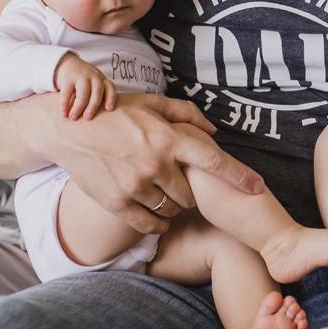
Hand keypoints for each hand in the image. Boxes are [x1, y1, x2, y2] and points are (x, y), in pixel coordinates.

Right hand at [41, 92, 264, 233]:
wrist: (69, 129)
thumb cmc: (114, 113)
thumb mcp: (151, 104)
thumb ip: (186, 115)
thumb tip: (214, 130)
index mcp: (167, 138)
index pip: (214, 161)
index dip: (239, 176)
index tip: (258, 188)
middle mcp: (154, 164)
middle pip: (192, 195)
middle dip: (192, 192)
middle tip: (178, 182)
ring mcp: (135, 186)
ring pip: (172, 210)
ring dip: (174, 206)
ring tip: (162, 191)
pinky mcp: (117, 202)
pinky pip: (150, 224)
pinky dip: (156, 221)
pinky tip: (154, 211)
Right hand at [54, 53, 117, 119]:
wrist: (67, 63)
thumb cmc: (84, 80)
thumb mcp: (93, 84)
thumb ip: (96, 96)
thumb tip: (97, 119)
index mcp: (102, 80)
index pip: (110, 88)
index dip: (111, 98)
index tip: (109, 109)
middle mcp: (94, 77)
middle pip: (97, 92)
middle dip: (93, 106)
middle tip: (88, 118)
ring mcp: (81, 76)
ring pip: (83, 93)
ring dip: (78, 107)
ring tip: (73, 118)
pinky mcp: (68, 78)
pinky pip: (67, 92)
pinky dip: (65, 103)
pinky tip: (64, 113)